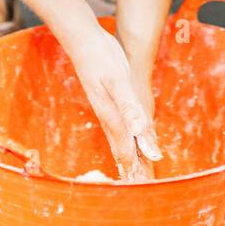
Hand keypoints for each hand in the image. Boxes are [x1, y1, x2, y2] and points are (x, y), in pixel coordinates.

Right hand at [66, 24, 162, 181]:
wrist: (82, 39)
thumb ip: (130, 107)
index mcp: (113, 115)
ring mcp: (105, 107)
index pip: (126, 149)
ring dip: (127, 157)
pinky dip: (122, 140)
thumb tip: (141, 132)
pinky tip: (123, 139)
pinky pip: (116, 127)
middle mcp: (108, 115)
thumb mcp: (119, 80)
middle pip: (121, 148)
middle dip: (131, 168)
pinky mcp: (105, 98)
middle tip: (140, 186)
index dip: (135, 167)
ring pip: (118, 139)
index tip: (141, 186)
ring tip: (132, 172)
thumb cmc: (102, 58)